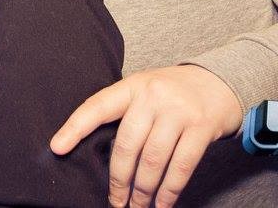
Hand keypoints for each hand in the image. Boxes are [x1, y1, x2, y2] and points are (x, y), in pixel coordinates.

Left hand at [50, 65, 242, 207]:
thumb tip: (98, 151)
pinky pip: (180, 166)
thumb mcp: (146, 90)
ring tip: (137, 206)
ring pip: (153, 159)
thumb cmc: (174, 93)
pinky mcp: (201, 127)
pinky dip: (169, 191)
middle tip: (116, 201)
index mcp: (133, 85)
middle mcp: (153, 95)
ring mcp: (179, 111)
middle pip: (127, 144)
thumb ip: (126, 113)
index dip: (75, 127)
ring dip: (143, 190)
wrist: (219, 82)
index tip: (57, 148)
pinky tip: (162, 203)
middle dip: (119, 179)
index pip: (97, 106)